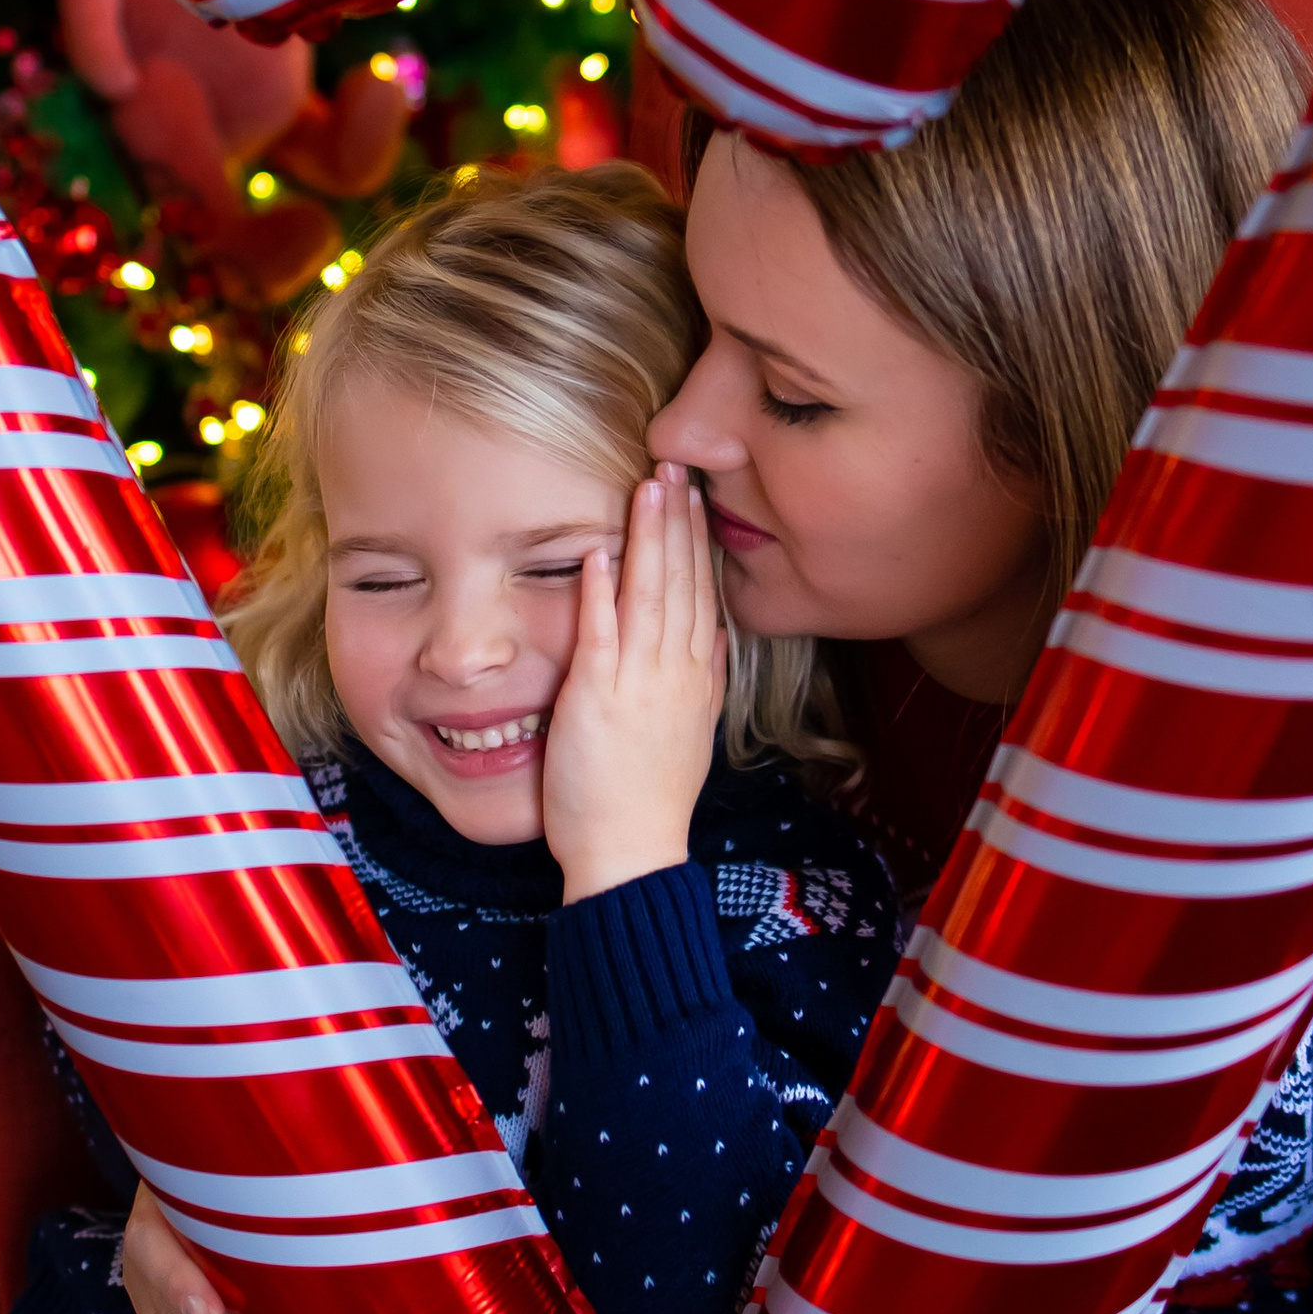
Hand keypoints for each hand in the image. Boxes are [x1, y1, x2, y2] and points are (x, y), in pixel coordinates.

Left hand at [540, 462, 727, 904]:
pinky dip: (602, 591)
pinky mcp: (598, 697)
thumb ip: (703, 679)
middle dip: (678, 518)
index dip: (697, 539)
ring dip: (649, 536)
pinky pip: (602, 634)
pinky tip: (602, 551)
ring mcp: (639, 681)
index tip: (695, 494)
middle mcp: (675, 670)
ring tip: (650, 484)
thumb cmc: (651, 798)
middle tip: (677, 462)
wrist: (632, 851)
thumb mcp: (692, 731)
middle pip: (681, 579)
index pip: (701, 591)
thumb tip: (714, 635)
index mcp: (697, 676)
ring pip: (650, 593)